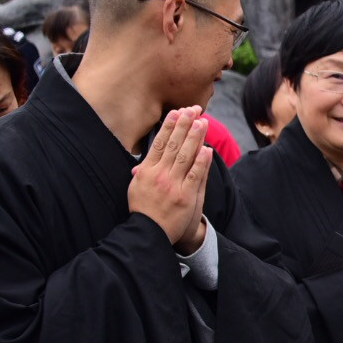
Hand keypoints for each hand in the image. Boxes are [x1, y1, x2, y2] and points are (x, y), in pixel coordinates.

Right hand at [127, 108, 210, 248]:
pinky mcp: (185, 196)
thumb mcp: (136, 189)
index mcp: (145, 171)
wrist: (150, 233)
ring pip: (184, 156)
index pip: (158, 143)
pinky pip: (194, 175)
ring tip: (202, 122)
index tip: (176, 112)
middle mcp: (158, 175)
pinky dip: (201, 161)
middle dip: (184, 125)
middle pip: (172, 145)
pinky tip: (206, 148)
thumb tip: (139, 163)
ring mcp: (172, 185)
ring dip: (194, 138)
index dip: (169, 126)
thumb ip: (142, 174)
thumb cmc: (144, 210)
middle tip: (192, 110)